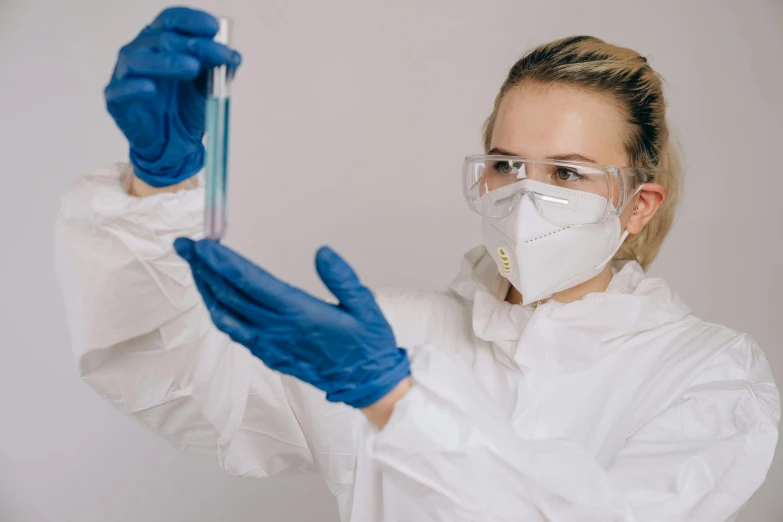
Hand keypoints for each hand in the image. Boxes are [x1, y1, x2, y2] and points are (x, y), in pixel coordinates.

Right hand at [105, 7, 240, 187]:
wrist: (173, 144)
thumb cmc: (186, 108)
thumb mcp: (209, 88)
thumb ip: (218, 70)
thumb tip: (234, 57)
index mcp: (161, 42)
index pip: (171, 20)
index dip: (191, 21)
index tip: (214, 28)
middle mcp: (140, 51)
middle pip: (162, 39)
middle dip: (193, 45)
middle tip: (216, 55)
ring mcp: (126, 73)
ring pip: (139, 59)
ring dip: (167, 62)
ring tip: (192, 68)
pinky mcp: (116, 98)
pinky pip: (121, 89)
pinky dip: (135, 87)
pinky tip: (151, 90)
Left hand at [174, 238, 410, 408]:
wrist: (368, 385)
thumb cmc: (368, 344)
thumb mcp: (366, 307)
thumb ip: (342, 279)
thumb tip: (322, 252)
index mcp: (300, 314)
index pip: (250, 283)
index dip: (222, 262)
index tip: (202, 244)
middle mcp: (277, 330)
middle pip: (229, 295)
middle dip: (203, 268)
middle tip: (184, 245)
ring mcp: (270, 346)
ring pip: (225, 315)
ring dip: (205, 289)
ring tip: (194, 266)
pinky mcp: (269, 355)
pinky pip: (235, 333)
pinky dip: (218, 311)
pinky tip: (214, 298)